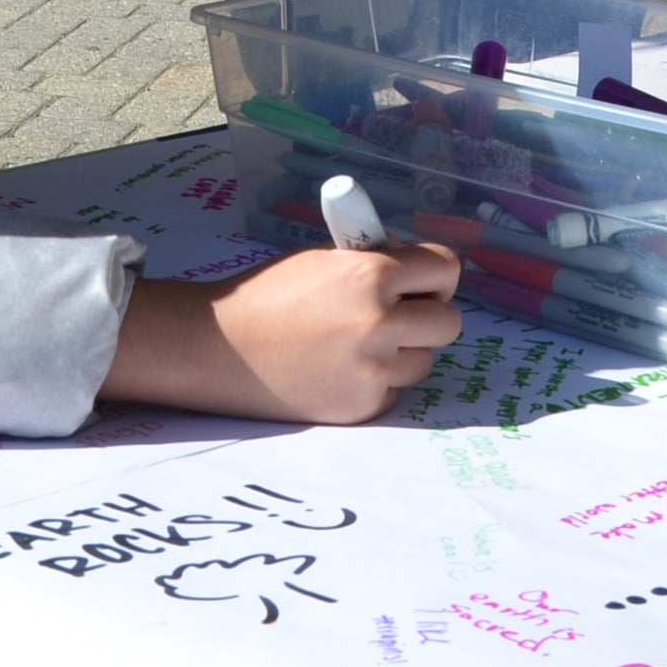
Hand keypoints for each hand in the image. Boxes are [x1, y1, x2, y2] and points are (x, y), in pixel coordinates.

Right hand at [100, 245, 466, 422]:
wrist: (218, 347)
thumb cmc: (267, 295)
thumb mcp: (323, 260)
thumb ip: (374, 264)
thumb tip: (418, 273)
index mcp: (371, 274)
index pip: (445, 269)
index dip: (433, 276)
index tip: (420, 283)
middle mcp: (379, 322)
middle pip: (449, 323)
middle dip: (427, 316)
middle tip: (398, 316)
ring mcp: (373, 369)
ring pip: (424, 360)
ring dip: (402, 352)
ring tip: (356, 345)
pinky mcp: (361, 406)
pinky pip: (394, 391)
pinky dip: (375, 382)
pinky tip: (337, 371)